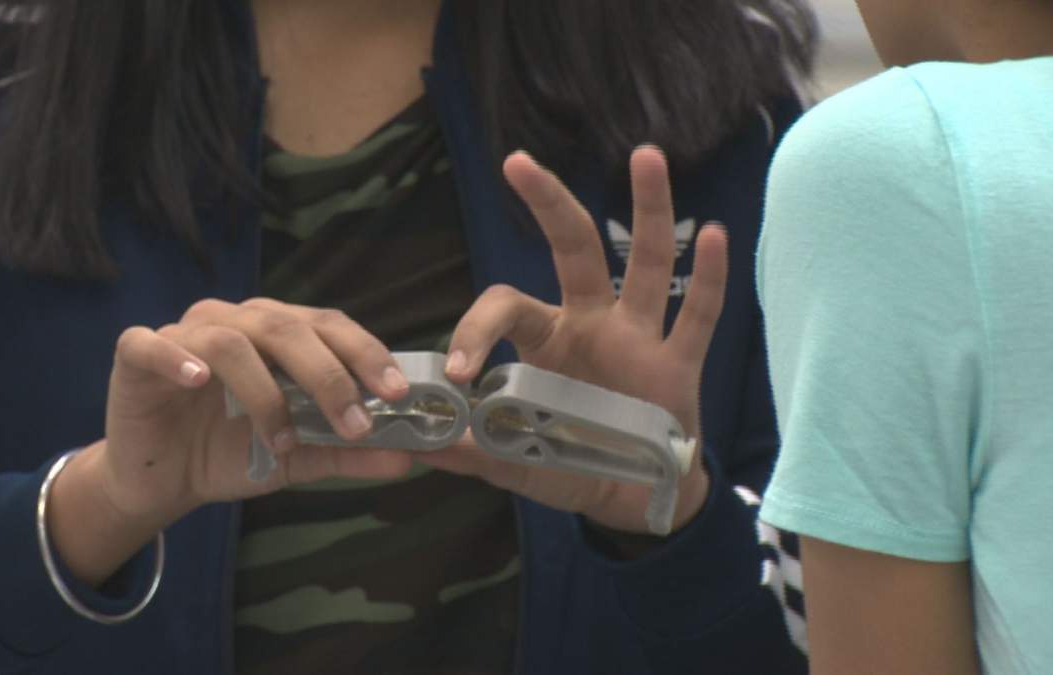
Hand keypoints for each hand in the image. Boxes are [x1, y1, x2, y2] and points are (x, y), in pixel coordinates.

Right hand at [47, 299, 414, 584]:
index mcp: (277, 332)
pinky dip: (176, 359)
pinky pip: (151, 345)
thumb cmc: (232, 454)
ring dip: (266, 392)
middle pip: (288, 329)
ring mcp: (184, 333)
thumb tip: (408, 460)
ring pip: (232, 342)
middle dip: (330, 376)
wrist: (162, 481)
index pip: (330, 326)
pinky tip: (199, 383)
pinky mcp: (135, 354)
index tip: (397, 394)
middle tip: (357, 422)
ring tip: (283, 440)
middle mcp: (235, 322)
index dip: (366, 354)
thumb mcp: (298, 459)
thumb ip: (348, 453)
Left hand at [420, 146, 726, 534]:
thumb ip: (471, 450)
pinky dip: (709, 279)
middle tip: (518, 162)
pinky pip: (697, 317)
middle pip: (574, 248)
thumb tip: (417, 446)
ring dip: (650, 211)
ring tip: (645, 155)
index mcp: (545, 340)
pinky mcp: (678, 367)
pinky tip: (717, 235)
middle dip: (549, 203)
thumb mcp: (515, 459)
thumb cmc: (574, 463)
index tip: (460, 375)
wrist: (635, 498)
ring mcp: (639, 339)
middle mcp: (593, 323)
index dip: (476, 330)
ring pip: (647, 264)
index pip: (506, 305)